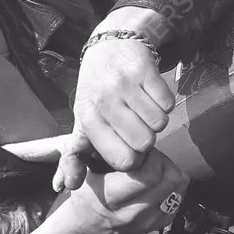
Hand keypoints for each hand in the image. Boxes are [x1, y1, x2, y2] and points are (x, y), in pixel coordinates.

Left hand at [54, 34, 174, 191]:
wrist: (110, 46)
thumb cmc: (96, 93)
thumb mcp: (82, 122)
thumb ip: (73, 157)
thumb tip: (64, 187)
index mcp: (88, 117)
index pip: (122, 160)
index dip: (131, 158)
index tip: (125, 146)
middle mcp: (104, 99)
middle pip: (144, 143)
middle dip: (145, 139)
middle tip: (135, 125)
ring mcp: (125, 83)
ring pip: (160, 124)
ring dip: (156, 120)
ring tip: (141, 108)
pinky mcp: (145, 70)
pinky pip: (168, 104)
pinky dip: (164, 103)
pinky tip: (150, 95)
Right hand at [66, 148, 188, 233]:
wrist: (86, 230)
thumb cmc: (85, 194)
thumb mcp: (86, 171)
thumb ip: (104, 152)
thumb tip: (129, 132)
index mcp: (112, 197)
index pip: (148, 173)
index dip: (149, 154)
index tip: (138, 148)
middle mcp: (133, 212)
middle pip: (169, 178)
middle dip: (161, 159)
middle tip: (148, 155)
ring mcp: (149, 220)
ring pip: (178, 186)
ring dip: (168, 170)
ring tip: (153, 166)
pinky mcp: (160, 223)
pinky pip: (179, 195)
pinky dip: (171, 184)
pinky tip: (156, 181)